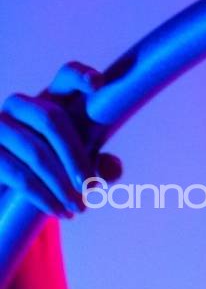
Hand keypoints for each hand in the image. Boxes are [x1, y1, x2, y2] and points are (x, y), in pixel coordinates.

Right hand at [0, 63, 121, 218]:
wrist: (9, 192)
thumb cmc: (54, 171)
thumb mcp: (80, 168)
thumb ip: (101, 166)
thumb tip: (112, 167)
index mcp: (51, 102)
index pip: (65, 79)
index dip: (79, 76)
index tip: (97, 85)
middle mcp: (22, 106)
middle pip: (52, 119)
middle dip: (75, 157)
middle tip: (90, 188)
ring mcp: (0, 126)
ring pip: (36, 152)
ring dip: (62, 185)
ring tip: (79, 209)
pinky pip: (20, 175)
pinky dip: (45, 197)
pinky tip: (59, 212)